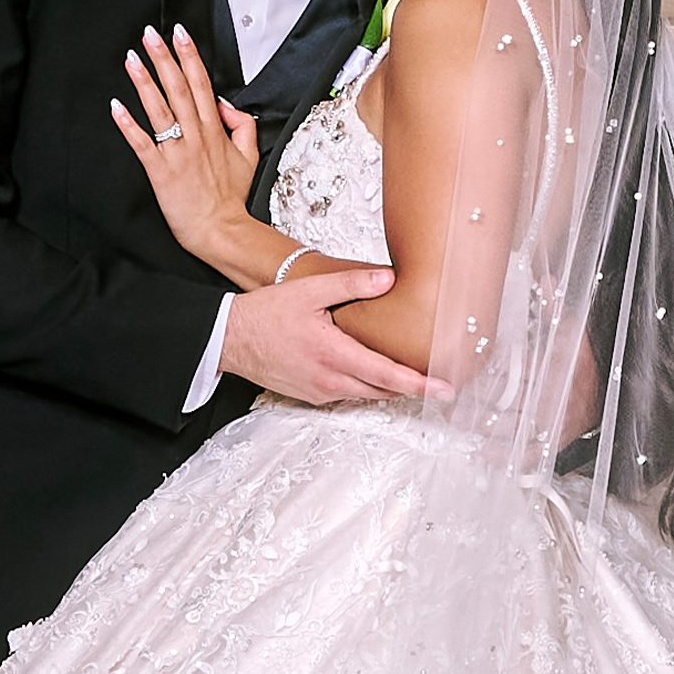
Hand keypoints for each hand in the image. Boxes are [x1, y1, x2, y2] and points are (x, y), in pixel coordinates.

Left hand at [112, 24, 257, 265]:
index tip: (180, 35)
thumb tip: (227, 104)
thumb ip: (242, 125)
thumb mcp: (249, 155)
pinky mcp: (161, 171)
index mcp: (215, 130)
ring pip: (160, 110)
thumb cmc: (230, 197)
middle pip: (178, 88)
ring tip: (132, 59)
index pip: (201, 84)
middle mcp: (196, 136)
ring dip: (144, 82)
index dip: (189, 56)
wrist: (221, 230)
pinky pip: (142, 143)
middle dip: (164, 58)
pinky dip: (128, 124)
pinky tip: (116, 107)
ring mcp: (177, 152)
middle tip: (149, 35)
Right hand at [221, 266, 449, 402]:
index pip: (387, 376)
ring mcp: (319, 391)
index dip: (420, 384)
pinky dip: (366, 384)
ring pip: (366, 394)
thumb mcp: (309, 291)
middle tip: (439, 381)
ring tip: (413, 374)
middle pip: (383, 391)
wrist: (229, 339)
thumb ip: (351, 284)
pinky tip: (372, 369)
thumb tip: (389, 278)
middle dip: (412, 387)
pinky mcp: (311, 395)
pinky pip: (347, 393)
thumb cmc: (265, 315)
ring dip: (389, 386)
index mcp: (334, 355)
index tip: (444, 389)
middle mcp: (329, 381)